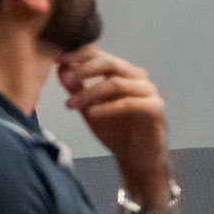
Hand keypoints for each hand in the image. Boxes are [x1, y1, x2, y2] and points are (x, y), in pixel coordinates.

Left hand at [58, 47, 170, 198]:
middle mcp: (138, 78)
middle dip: (83, 70)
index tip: (58, 59)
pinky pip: (129, 103)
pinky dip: (108, 107)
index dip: (79, 54)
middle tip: (64, 80)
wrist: (137, 159)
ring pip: (117, 83)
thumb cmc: (117, 132)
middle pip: (110, 64)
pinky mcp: (155, 109)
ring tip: (71, 104)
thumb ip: (78, 88)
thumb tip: (61, 69)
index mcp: (123, 73)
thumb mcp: (90, 108)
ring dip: (90, 92)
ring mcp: (148, 93)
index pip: (101, 55)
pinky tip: (91, 113)